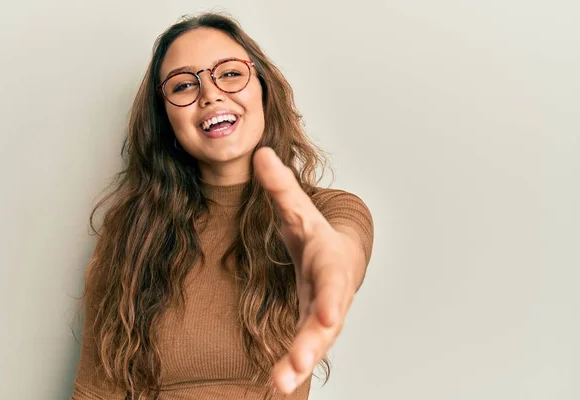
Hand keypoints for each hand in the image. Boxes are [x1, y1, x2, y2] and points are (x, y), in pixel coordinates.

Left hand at [253, 147, 365, 393]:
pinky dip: (293, 367)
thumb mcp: (299, 210)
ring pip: (317, 343)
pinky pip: (306, 350)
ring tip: (279, 384)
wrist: (340, 258)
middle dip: (314, 343)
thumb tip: (260, 154)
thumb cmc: (318, 235)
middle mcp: (331, 294)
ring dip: (300, 363)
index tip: (328, 317)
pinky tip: (274, 384)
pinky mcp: (315, 331)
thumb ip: (280, 188)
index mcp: (329, 262)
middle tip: (298, 365)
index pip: (332, 282)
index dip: (330, 299)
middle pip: (327, 322)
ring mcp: (324, 316)